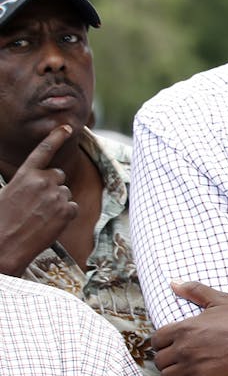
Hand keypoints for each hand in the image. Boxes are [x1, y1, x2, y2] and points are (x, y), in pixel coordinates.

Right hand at [0, 126, 77, 275]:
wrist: (4, 247)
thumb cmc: (1, 221)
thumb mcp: (5, 194)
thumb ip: (23, 184)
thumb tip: (33, 182)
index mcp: (24, 175)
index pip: (43, 151)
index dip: (56, 137)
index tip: (66, 128)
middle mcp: (42, 181)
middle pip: (58, 175)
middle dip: (51, 186)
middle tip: (37, 203)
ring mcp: (57, 195)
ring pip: (65, 192)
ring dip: (57, 202)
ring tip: (39, 216)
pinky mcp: (68, 210)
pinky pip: (72, 207)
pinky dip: (64, 215)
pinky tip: (48, 224)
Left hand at [152, 281, 227, 375]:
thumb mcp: (221, 300)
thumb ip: (195, 291)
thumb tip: (173, 283)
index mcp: (186, 327)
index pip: (156, 340)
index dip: (163, 345)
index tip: (173, 348)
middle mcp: (185, 347)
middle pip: (160, 361)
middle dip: (169, 363)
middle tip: (181, 364)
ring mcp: (193, 366)